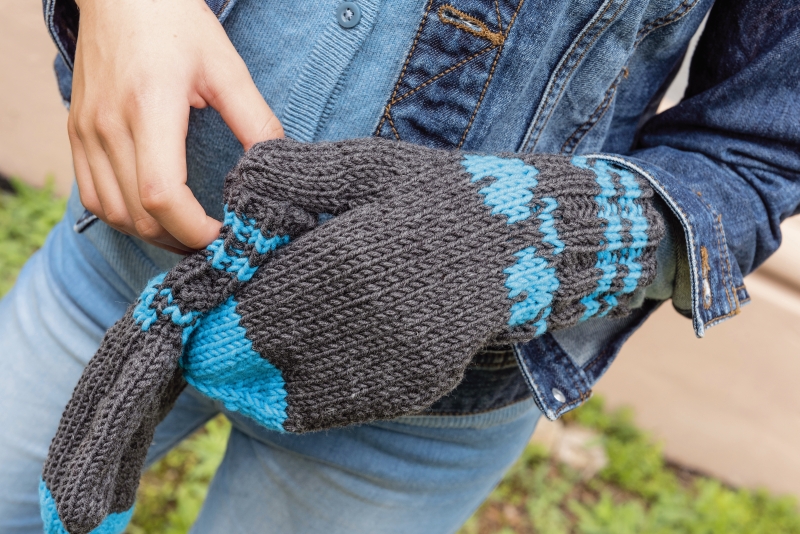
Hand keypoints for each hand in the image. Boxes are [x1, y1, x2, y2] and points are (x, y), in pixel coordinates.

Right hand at [68, 0, 282, 252]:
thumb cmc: (174, 22)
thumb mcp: (226, 67)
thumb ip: (254, 119)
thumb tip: (278, 163)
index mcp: (150, 108)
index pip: (161, 194)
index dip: (194, 229)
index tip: (226, 234)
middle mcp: (109, 126)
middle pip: (139, 215)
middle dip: (182, 241)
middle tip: (217, 241)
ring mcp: (86, 132)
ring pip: (113, 214)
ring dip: (153, 235)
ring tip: (189, 234)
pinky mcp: (77, 133)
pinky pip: (93, 197)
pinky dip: (124, 217)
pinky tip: (153, 214)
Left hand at [184, 139, 665, 432]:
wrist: (518, 242)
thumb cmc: (436, 196)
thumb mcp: (366, 165)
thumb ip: (292, 172)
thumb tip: (231, 188)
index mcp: (339, 262)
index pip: (243, 310)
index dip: (209, 319)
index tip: (197, 314)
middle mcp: (359, 323)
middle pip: (256, 360)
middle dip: (222, 354)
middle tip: (211, 344)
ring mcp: (387, 364)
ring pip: (288, 397)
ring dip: (254, 383)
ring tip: (246, 362)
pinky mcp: (409, 387)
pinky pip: (333, 410)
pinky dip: (298, 401)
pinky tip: (296, 373)